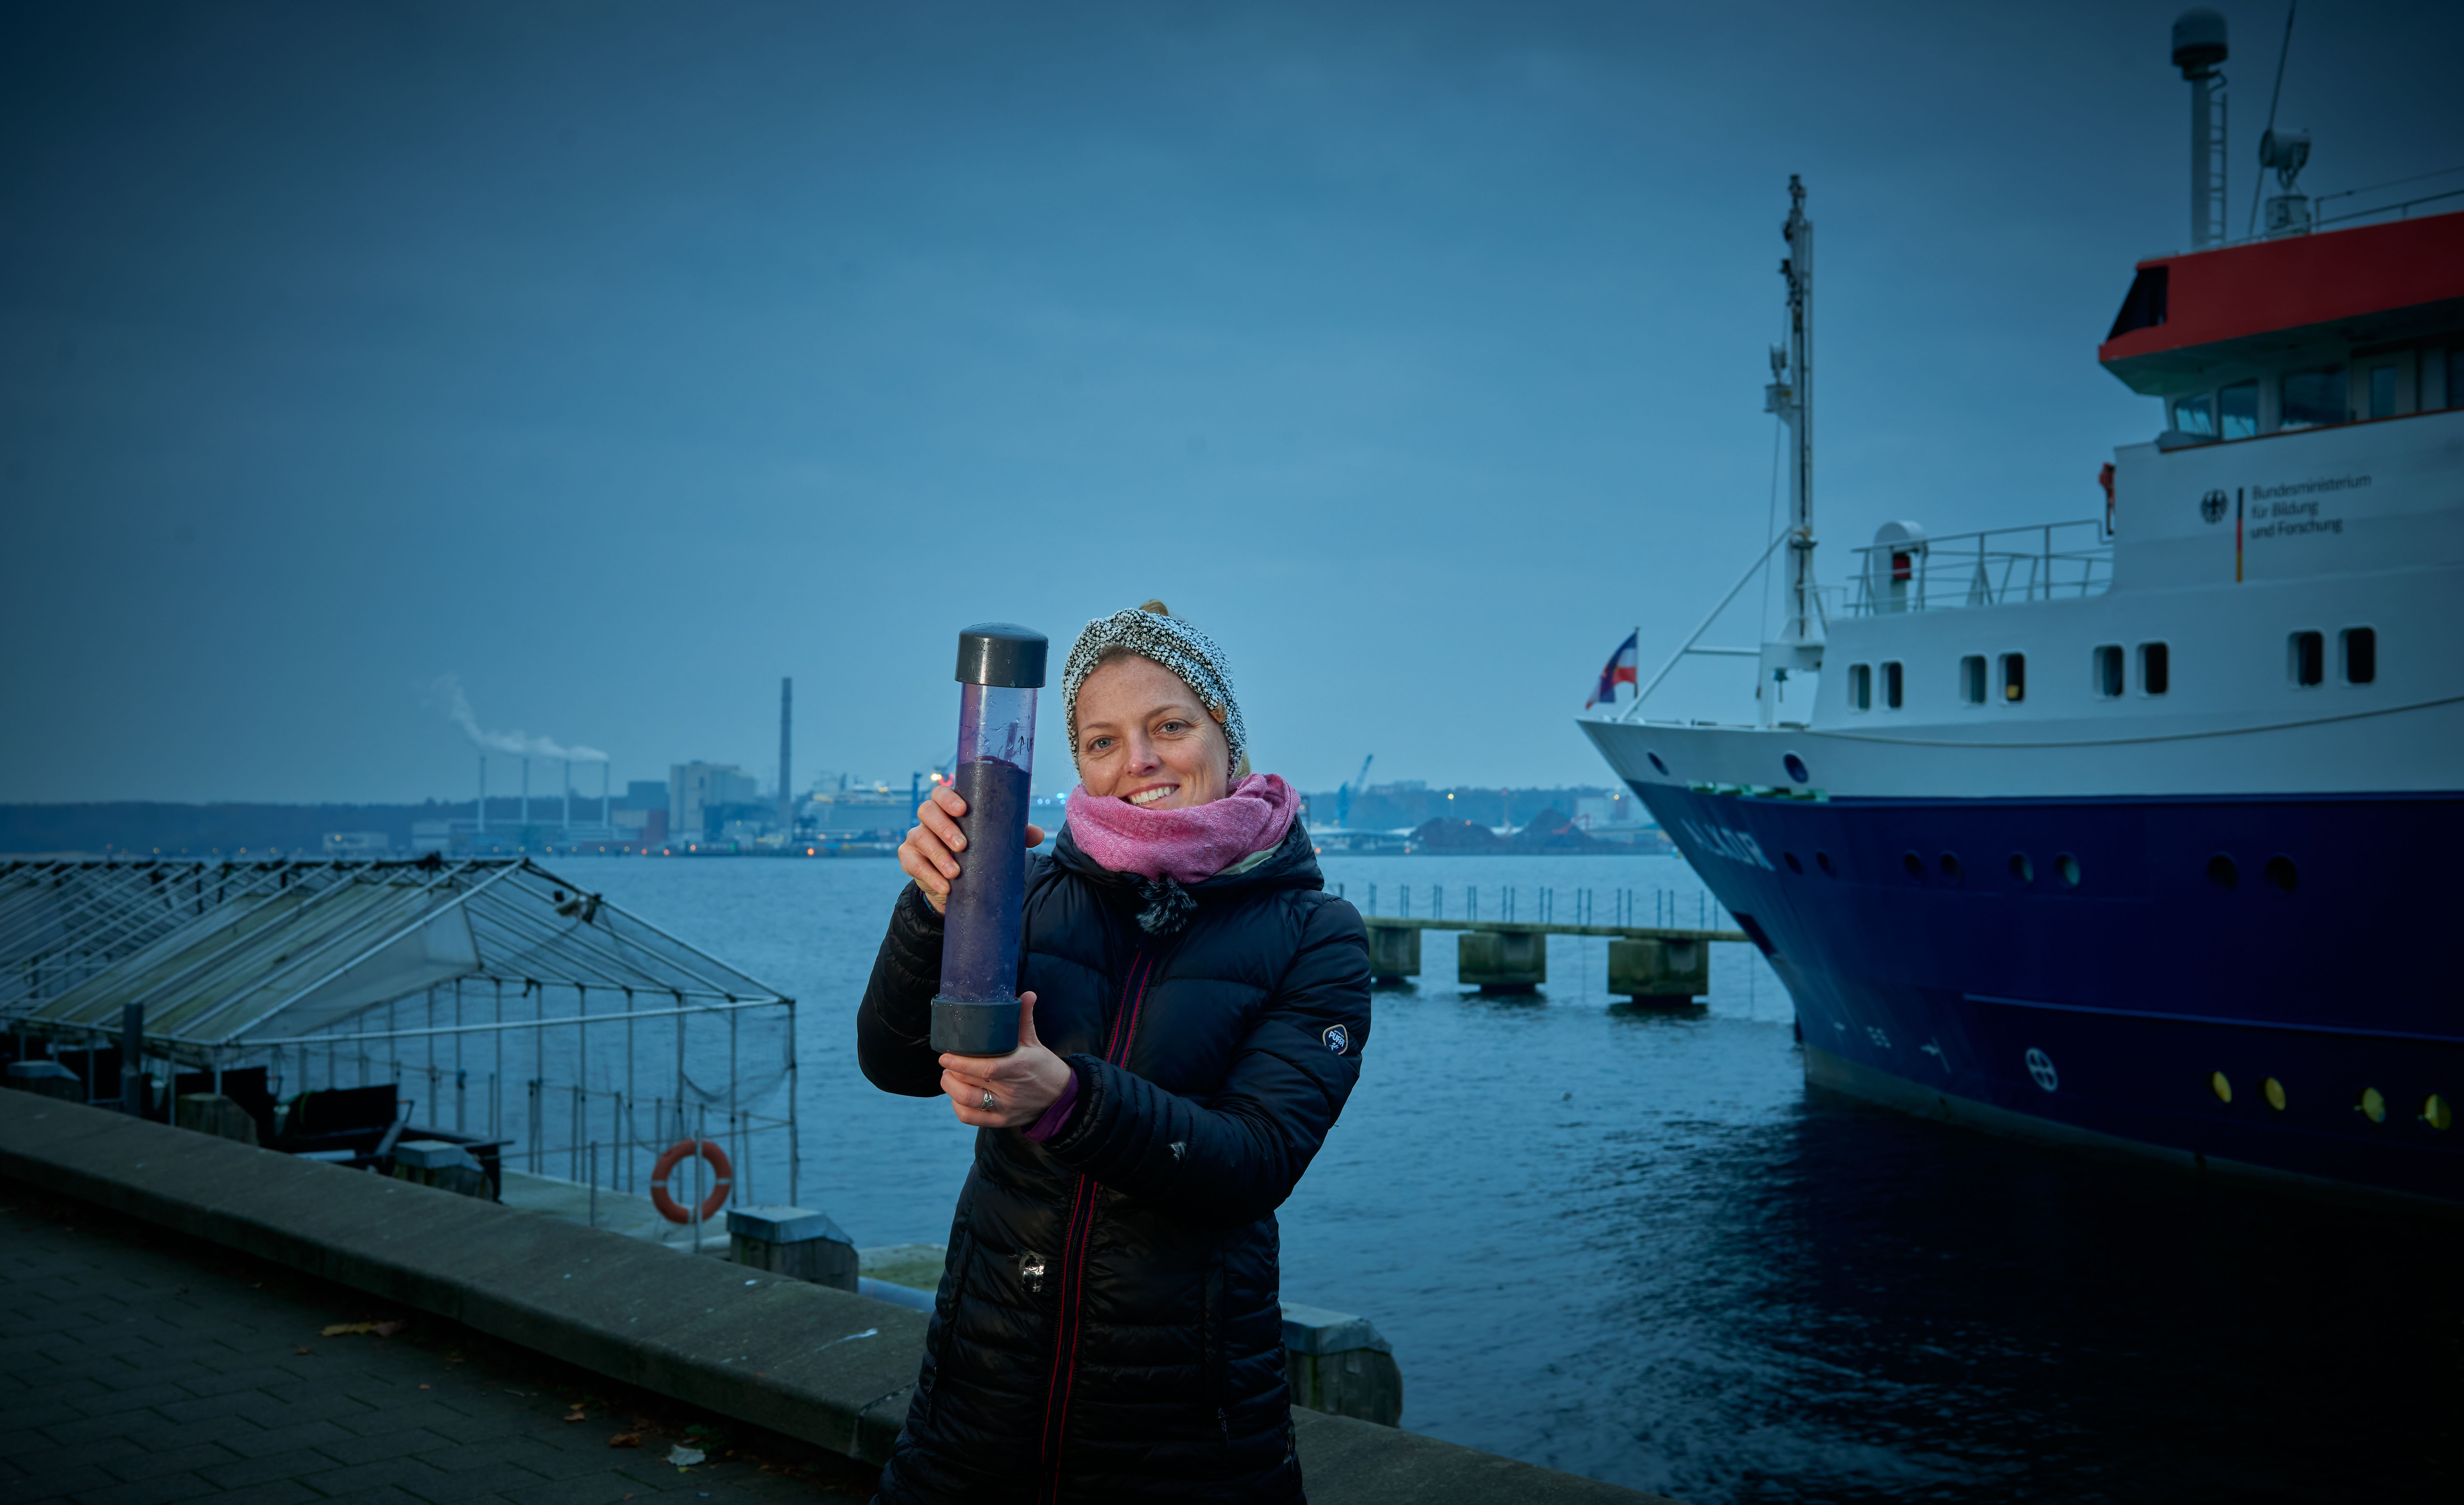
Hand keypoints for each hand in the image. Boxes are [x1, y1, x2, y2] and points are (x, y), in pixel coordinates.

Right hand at [899, 784, 1047, 914]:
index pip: (941, 793)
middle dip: (944, 828)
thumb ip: (1013, 836)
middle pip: (927, 811)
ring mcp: (916, 837)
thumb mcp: (993, 843)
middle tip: (963, 846)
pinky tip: (945, 886)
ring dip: (938, 855)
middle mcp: (929, 819)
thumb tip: (1038, 835)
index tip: (962, 809)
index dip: (948, 798)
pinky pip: (913, 863)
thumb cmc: (976, 853)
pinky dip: (929, 875)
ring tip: (955, 872)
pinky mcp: (908, 858)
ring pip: (920, 837)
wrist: (956, 885)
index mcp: (948, 808)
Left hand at [940, 993, 1071, 1129]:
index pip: (986, 1068)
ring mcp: (1005, 1107)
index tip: (945, 1056)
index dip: (961, 1063)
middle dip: (952, 1072)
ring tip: (949, 1077)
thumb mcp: (1035, 1042)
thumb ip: (1025, 1019)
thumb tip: (1026, 993)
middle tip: (948, 1062)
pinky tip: (957, 1096)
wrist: (1061, 1098)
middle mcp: (1011, 1089)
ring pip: (967, 1102)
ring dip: (951, 1089)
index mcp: (1019, 1066)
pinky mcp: (1001, 1121)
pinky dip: (957, 1107)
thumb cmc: (1044, 1066)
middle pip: (971, 1083)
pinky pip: (971, 1118)